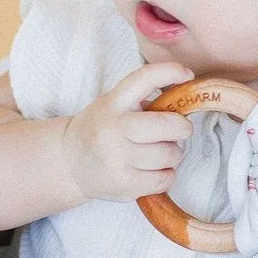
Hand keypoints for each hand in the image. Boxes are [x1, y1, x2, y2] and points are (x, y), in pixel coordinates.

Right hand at [61, 64, 193, 201]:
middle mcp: (113, 129)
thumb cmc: (102, 130)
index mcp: (113, 103)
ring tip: (160, 153)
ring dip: (174, 154)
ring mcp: (117, 159)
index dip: (170, 72)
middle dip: (182, 128)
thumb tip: (185, 104)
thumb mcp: (114, 105)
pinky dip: (167, 175)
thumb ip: (144, 101)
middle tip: (180, 130)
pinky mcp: (124, 185)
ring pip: (170, 154)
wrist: (70, 163)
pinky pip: (165, 179)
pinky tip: (154, 171)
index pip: (144, 78)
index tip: (187, 75)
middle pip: (165, 125)